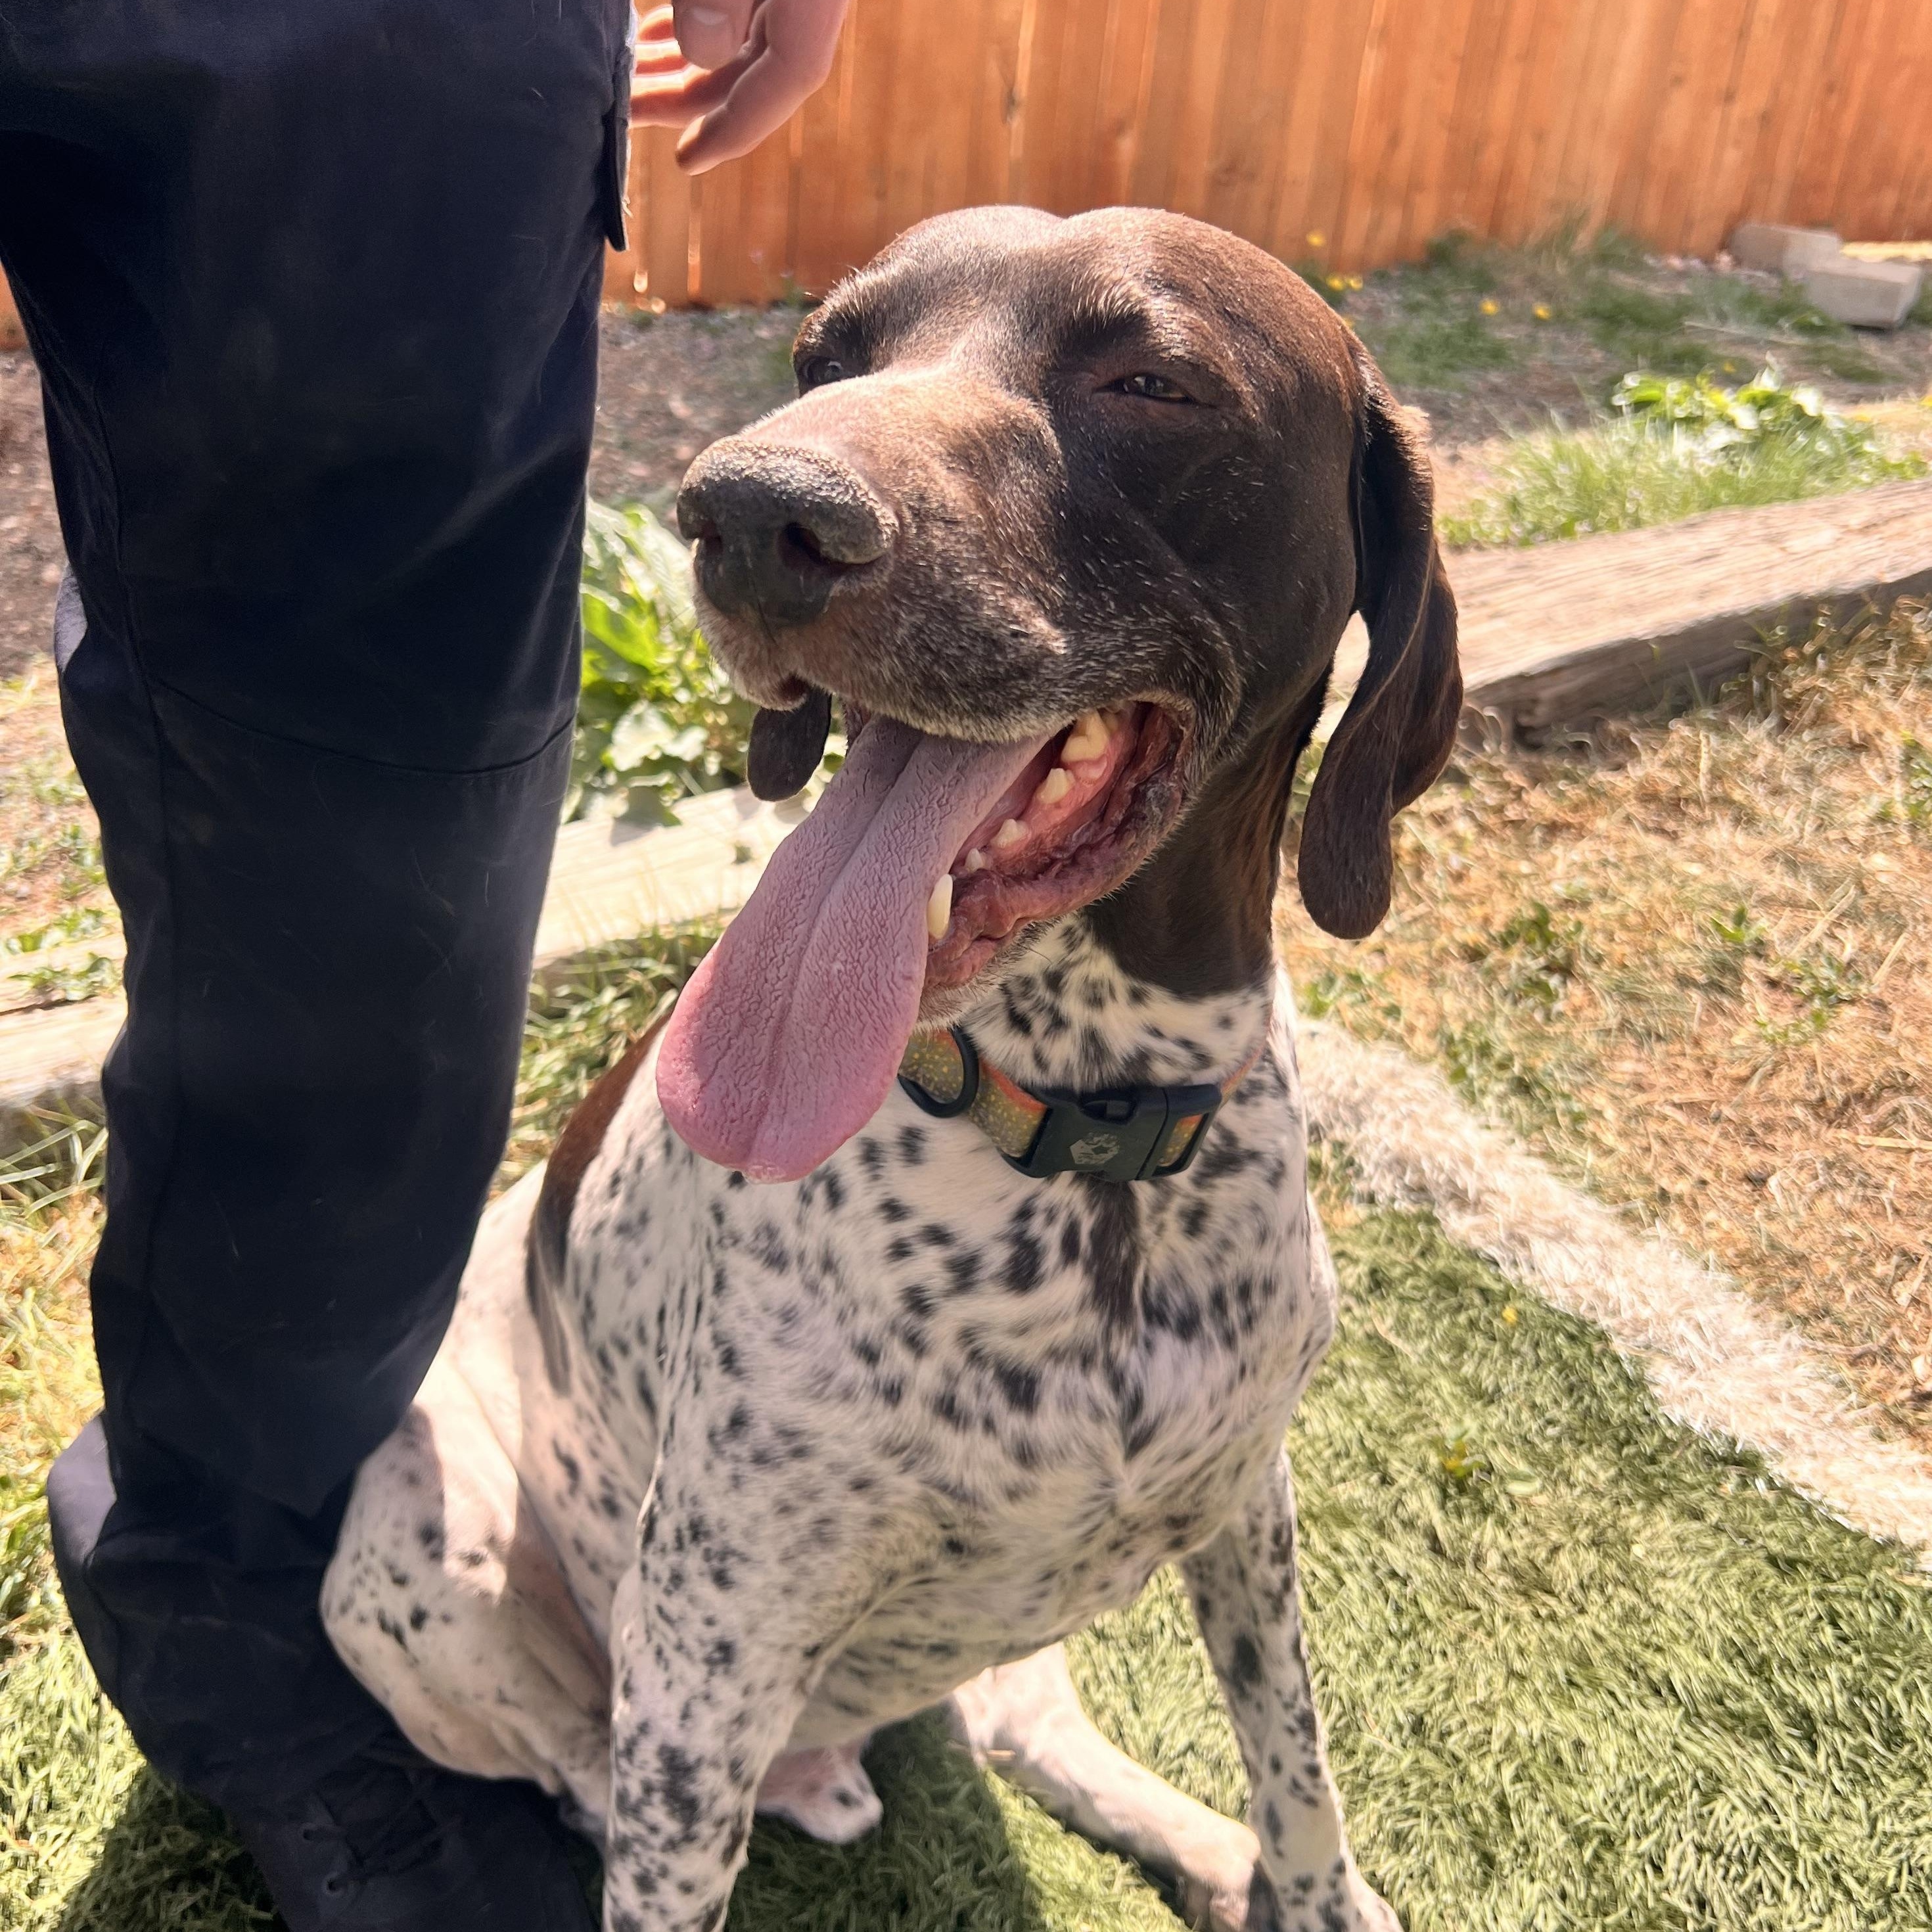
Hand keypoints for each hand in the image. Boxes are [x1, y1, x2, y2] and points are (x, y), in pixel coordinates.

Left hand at [631, 0, 847, 174]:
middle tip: (626, 108)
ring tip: (629, 75)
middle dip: (686, 95)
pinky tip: (657, 34)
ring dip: (681, 63)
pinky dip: (696, 26)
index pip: (794, 74)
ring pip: (744, 42)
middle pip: (759, 67)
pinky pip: (741, 9)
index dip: (739, 125)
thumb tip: (700, 48)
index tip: (686, 160)